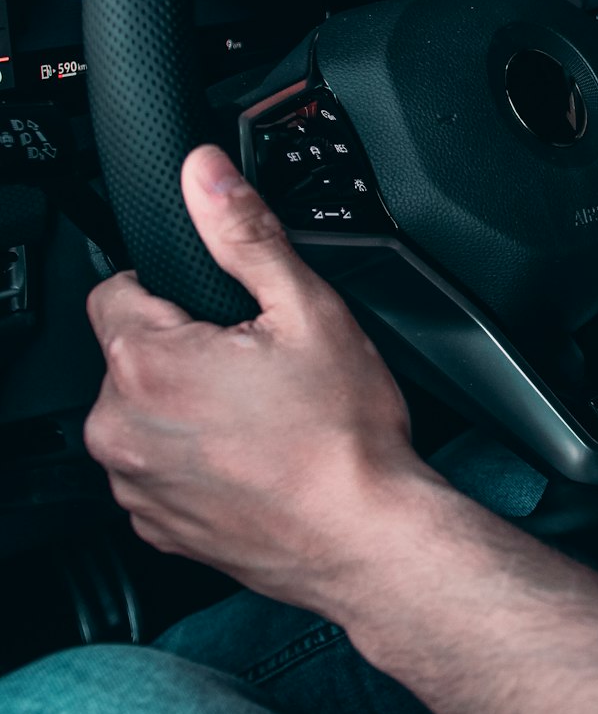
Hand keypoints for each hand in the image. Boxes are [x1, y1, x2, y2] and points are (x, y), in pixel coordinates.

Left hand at [84, 145, 428, 608]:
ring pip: (143, 412)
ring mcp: (135, 486)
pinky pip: (157, 467)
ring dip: (184, 405)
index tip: (219, 309)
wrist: (367, 540)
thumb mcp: (307, 308)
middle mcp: (121, 430)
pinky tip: (252, 458)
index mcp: (147, 364)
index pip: (115, 289)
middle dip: (183, 348)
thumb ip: (244, 232)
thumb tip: (204, 173)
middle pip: (130, 354)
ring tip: (260, 416)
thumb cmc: (343, 438)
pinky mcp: (156, 527)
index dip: (172, 288)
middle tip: (256, 364)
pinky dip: (192, 458)